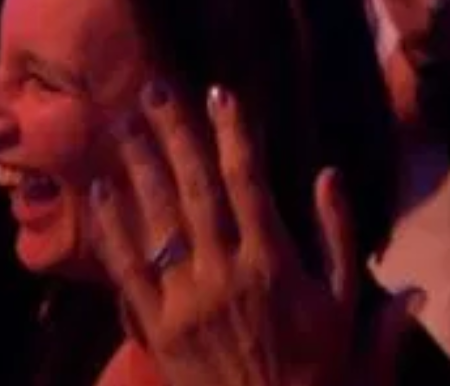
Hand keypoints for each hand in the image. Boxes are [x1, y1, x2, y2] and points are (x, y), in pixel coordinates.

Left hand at [90, 83, 356, 385]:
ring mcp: (185, 301)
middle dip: (175, 136)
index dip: (233, 135)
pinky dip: (113, 228)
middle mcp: (225, 273)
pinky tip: (102, 191)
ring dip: (139, 168)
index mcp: (274, 263)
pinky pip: (127, 271)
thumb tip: (330, 176)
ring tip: (123, 123)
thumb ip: (341, 239)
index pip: (249, 183)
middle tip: (155, 90)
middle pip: (195, 190)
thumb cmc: (322, 368)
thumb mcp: (347, 305)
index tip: (221, 95)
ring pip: (157, 220)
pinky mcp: (156, 328)